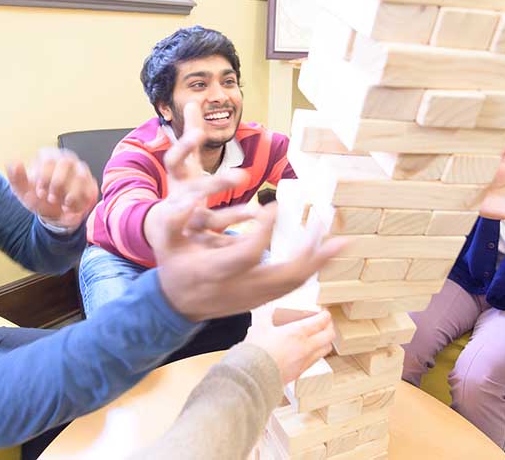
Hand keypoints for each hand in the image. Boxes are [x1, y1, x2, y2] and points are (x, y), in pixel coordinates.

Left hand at [7, 148, 98, 229]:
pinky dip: (79, 202)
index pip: (48, 159)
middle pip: (66, 163)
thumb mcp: (22, 190)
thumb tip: (14, 162)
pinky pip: (90, 189)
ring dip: (69, 195)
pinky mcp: (91, 182)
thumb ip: (16, 176)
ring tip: (62, 203)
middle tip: (51, 198)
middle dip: (57, 185)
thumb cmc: (37, 197)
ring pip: (81, 176)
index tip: (40, 192)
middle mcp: (66, 158)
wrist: (53, 213)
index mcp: (48, 156)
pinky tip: (71, 207)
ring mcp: (81, 169)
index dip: (44, 178)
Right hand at [151, 103, 346, 321]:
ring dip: (318, 262)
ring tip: (339, 242)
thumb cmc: (173, 267)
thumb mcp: (164, 242)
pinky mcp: (261, 300)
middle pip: (285, 277)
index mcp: (216, 271)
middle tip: (329, 230)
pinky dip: (310, 270)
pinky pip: (291, 287)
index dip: (264, 230)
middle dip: (311, 254)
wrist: (176, 305)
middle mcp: (240, 287)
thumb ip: (172, 220)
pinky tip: (325, 254)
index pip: (248, 253)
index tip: (273, 206)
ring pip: (293, 284)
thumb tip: (191, 199)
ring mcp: (253, 297)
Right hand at [245, 308, 334, 383]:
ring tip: (319, 337)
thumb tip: (267, 310)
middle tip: (325, 323)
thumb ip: (266, 316)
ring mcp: (305, 361)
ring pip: (325, 349)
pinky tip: (308, 351)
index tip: (323, 313)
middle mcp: (306, 347)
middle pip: (329, 335)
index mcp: (298, 332)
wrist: (253, 375)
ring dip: (325, 341)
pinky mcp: (300, 372)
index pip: (321, 322)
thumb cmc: (256, 351)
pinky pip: (315, 360)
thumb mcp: (259, 327)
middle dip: (329, 327)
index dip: (325, 315)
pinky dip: (315, 353)